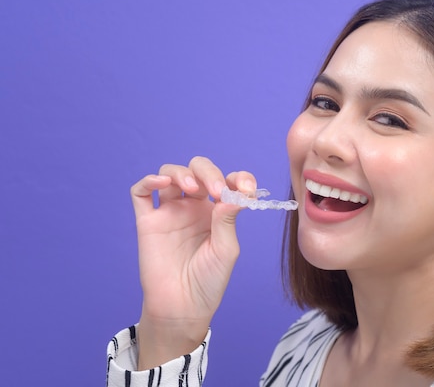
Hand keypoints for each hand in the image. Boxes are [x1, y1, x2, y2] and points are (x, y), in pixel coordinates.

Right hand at [129, 156, 255, 368]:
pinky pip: (141, 193)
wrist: (182, 307)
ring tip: (191, 187)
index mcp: (217, 211)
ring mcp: (170, 212)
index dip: (238, 178)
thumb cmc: (208, 281)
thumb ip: (227, 219)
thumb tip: (234, 193)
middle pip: (198, 170)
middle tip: (215, 189)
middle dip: (208, 172)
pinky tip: (161, 183)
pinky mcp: (148, 222)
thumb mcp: (226, 249)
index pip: (227, 181)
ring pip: (170, 174)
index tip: (246, 187)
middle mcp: (194, 207)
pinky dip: (148, 181)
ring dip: (182, 172)